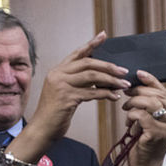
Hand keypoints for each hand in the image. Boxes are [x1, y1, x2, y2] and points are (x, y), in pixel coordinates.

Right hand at [10, 32, 129, 163]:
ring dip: (111, 80)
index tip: (103, 35)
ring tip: (124, 84)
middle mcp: (58, 75)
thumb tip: (98, 76)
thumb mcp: (63, 92)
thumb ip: (76, 82)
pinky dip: (105, 94)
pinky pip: (92, 93)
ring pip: (92, 77)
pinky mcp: (67, 99)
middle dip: (108, 66)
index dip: (91, 44)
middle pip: (88, 63)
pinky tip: (114, 96)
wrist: (42, 130)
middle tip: (123, 71)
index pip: (77, 53)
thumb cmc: (54, 113)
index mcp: (57, 71)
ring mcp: (61, 86)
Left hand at [122, 70, 165, 165]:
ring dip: (134, 102)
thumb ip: (150, 108)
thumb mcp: (150, 123)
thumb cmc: (145, 144)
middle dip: (139, 91)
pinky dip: (132, 116)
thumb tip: (138, 85)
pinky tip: (129, 122)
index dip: (151, 81)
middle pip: (158, 95)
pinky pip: (142, 115)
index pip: (165, 93)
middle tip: (126, 93)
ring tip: (126, 108)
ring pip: (151, 103)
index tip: (138, 74)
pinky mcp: (157, 134)